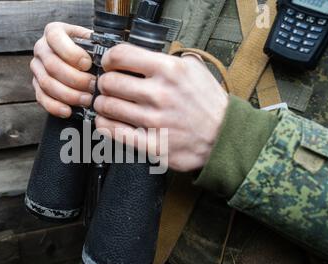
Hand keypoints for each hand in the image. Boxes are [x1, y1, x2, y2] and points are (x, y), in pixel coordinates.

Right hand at [30, 22, 94, 117]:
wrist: (76, 58)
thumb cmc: (86, 49)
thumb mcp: (90, 40)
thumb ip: (94, 45)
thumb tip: (105, 58)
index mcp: (53, 32)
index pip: (56, 38)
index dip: (72, 53)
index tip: (87, 64)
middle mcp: (41, 48)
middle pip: (52, 65)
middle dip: (75, 79)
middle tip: (92, 86)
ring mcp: (37, 68)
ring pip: (47, 83)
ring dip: (69, 95)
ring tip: (86, 99)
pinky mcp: (36, 85)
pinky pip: (42, 98)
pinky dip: (55, 107)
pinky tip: (68, 111)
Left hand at [94, 44, 228, 171]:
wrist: (224, 136)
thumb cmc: (208, 103)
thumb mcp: (194, 69)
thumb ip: (166, 59)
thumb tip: (138, 57)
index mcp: (169, 70)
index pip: (120, 55)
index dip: (109, 59)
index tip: (109, 64)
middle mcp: (160, 94)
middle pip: (109, 82)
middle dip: (104, 83)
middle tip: (107, 86)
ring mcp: (155, 121)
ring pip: (108, 106)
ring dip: (103, 104)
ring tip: (107, 104)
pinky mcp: (152, 144)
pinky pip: (113, 132)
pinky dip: (104, 125)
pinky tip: (107, 121)